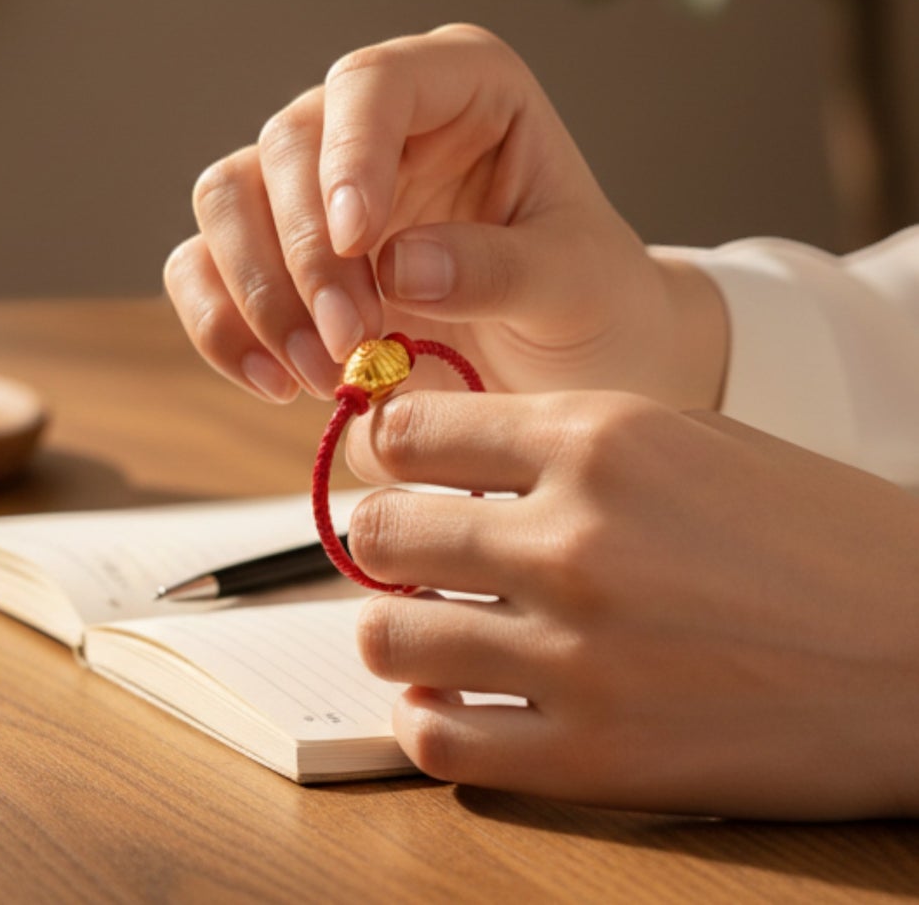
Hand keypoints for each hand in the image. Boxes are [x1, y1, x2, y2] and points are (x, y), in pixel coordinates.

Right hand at [164, 25, 725, 406]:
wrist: (569, 366)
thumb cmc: (591, 303)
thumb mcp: (579, 287)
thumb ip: (502, 269)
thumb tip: (396, 268)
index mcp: (459, 85)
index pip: (372, 83)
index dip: (350, 154)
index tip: (359, 241)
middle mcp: (373, 120)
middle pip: (287, 144)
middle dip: (307, 253)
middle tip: (349, 342)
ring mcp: (313, 183)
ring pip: (229, 198)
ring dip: (258, 293)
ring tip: (319, 373)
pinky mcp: (274, 250)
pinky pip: (203, 267)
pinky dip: (222, 326)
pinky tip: (275, 383)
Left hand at [346, 388, 918, 818]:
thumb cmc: (812, 535)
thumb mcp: (682, 438)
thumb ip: (553, 441)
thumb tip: (436, 459)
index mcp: (596, 439)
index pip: (406, 431)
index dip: (387, 450)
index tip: (398, 470)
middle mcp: (572, 537)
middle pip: (378, 530)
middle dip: (383, 541)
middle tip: (413, 558)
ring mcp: (579, 653)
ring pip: (387, 637)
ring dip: (397, 632)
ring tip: (434, 630)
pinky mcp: (596, 758)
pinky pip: (438, 740)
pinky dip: (432, 719)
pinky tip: (464, 700)